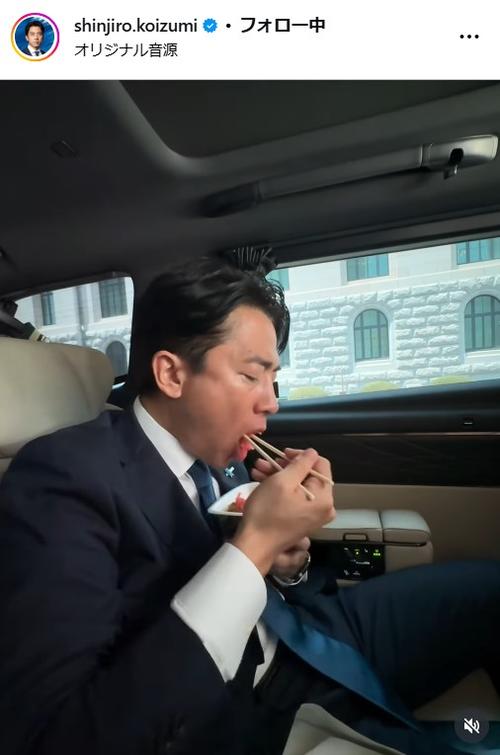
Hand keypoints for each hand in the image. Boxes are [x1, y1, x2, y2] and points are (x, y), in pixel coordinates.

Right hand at [231, 448, 334, 574]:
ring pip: (298, 485)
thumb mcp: (282, 481)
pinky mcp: (301, 520)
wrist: (254, 546)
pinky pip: (294, 497)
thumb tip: (312, 452)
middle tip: (266, 461)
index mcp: (324, 497)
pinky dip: (280, 488)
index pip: (321, 464)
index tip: (282, 453)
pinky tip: (260, 479)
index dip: (301, 455)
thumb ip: (300, 464)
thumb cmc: (267, 512)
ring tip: (257, 468)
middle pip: (308, 475)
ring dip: (278, 475)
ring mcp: (313, 515)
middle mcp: (324, 507)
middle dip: (285, 466)